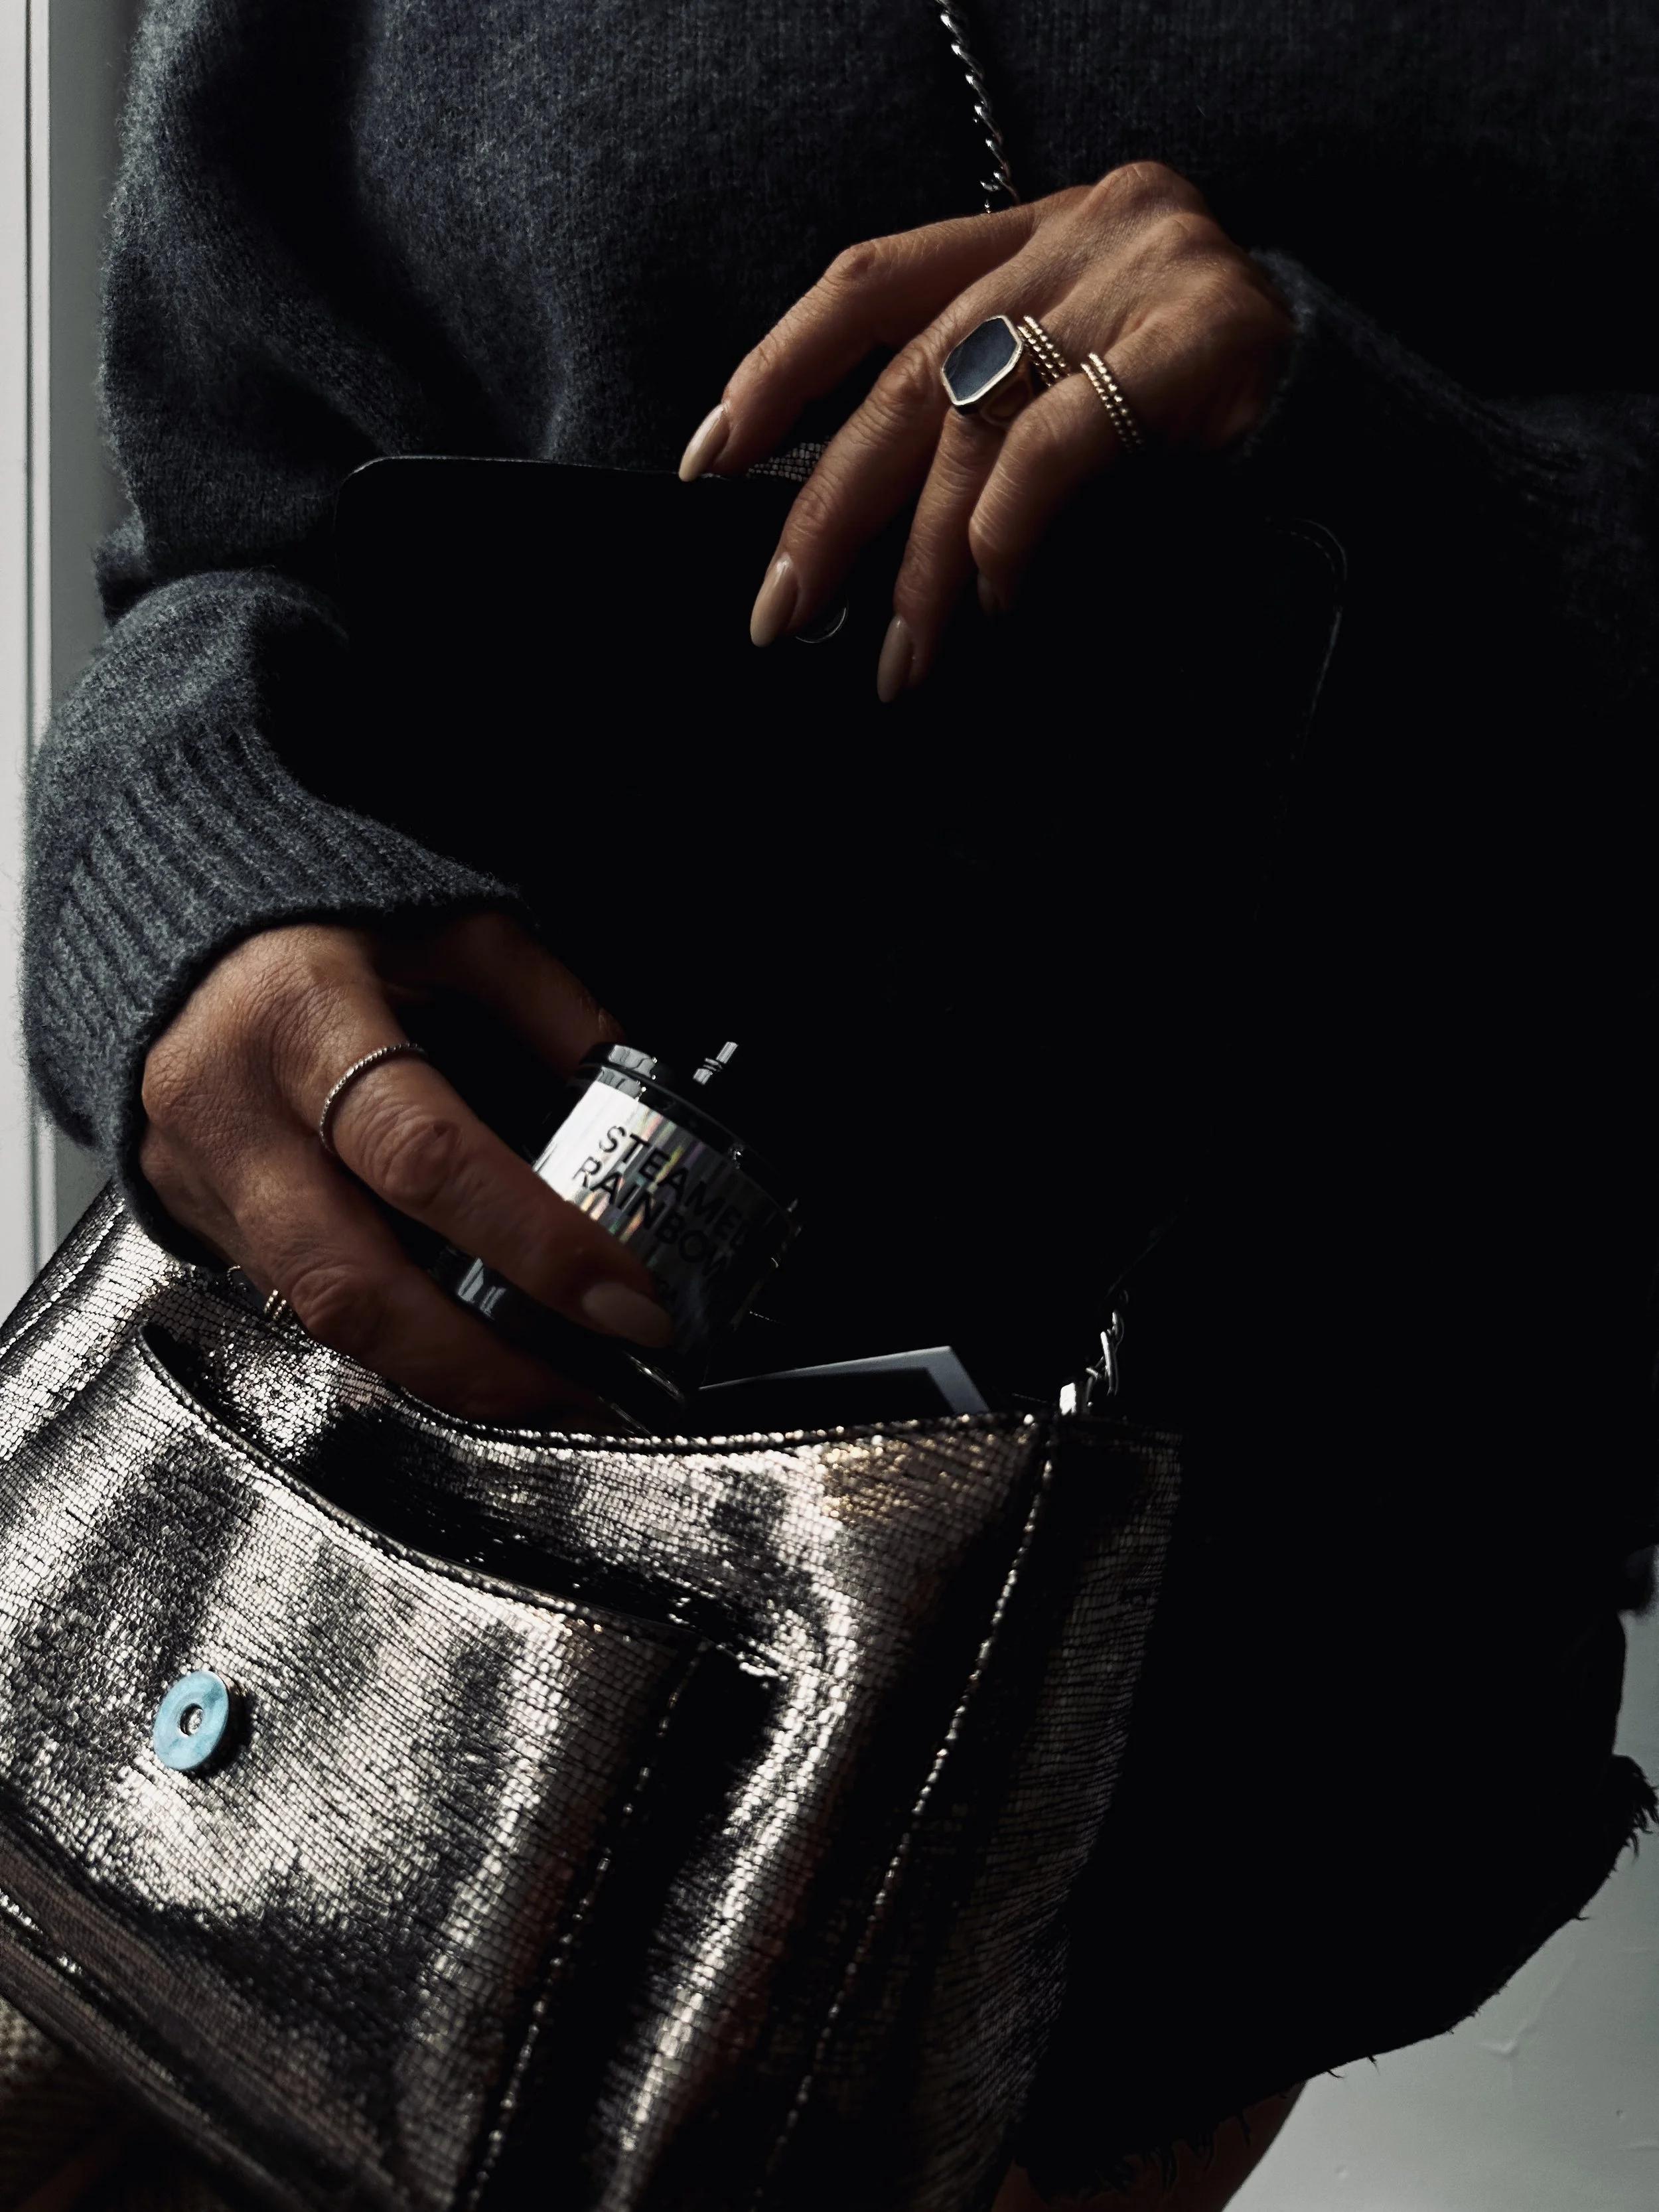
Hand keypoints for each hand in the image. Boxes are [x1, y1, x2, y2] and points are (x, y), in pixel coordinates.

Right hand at [139, 913, 671, 1420]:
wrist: (181, 926)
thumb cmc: (322, 922)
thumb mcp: (453, 927)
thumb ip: (549, 1005)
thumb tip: (633, 1093)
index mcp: (303, 1015)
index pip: (426, 1158)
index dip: (532, 1241)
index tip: (623, 1297)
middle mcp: (234, 1107)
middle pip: (353, 1279)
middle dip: (482, 1360)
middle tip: (590, 1387)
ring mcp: (200, 1174)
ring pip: (320, 1315)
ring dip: (446, 1371)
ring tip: (548, 1385)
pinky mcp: (196, 1217)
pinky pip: (299, 1302)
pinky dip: (395, 1338)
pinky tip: (469, 1348)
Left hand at [679, 162, 1292, 698]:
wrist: (1376, 451)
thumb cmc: (1210, 449)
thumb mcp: (1075, 412)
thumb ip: (981, 430)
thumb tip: (845, 542)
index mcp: (1041, 234)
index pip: (874, 281)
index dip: (780, 368)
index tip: (713, 458)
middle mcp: (1085, 228)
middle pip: (911, 371)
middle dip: (830, 508)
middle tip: (783, 611)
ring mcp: (1148, 267)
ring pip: (977, 419)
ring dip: (923, 562)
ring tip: (898, 657)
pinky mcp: (1207, 330)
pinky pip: (1062, 439)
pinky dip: (1012, 530)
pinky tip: (998, 599)